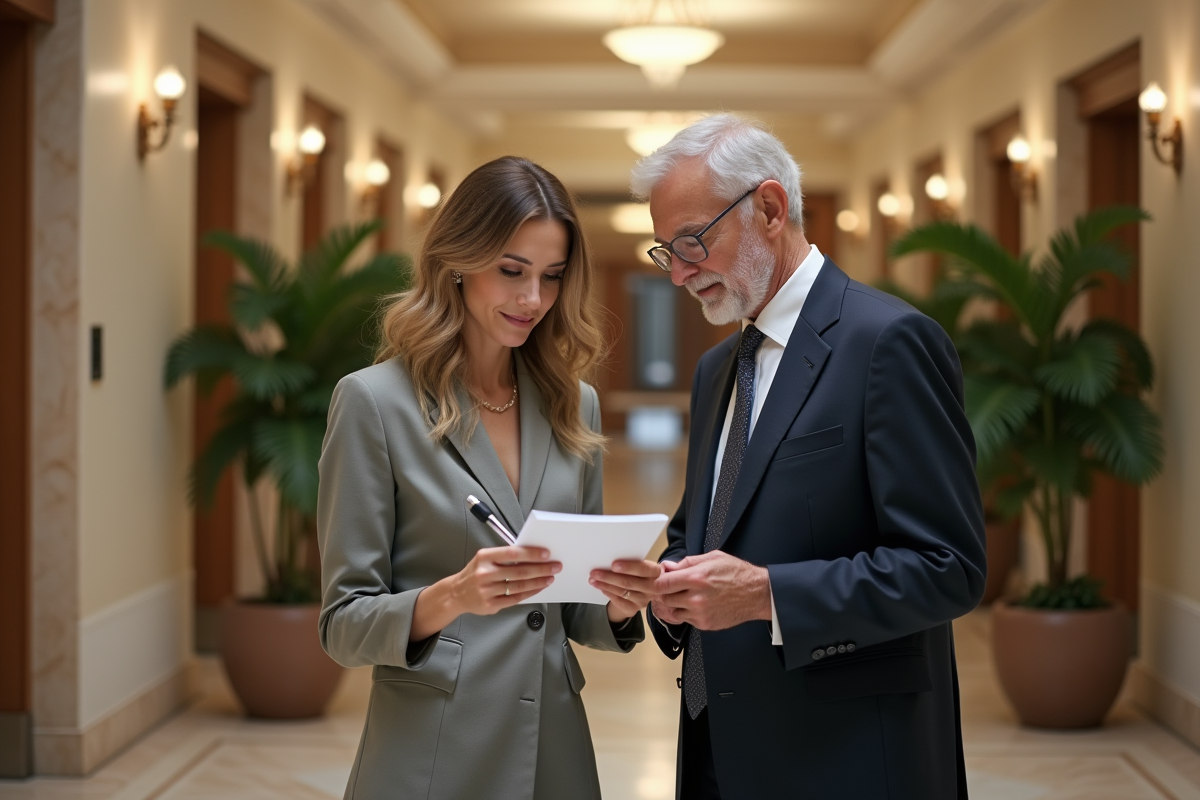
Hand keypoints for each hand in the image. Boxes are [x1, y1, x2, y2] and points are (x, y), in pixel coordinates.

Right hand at [412, 546, 559, 640]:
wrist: (456, 593)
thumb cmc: (474, 573)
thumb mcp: (484, 559)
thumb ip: (504, 557)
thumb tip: (531, 555)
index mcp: (484, 557)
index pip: (512, 553)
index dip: (531, 553)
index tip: (545, 554)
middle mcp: (485, 573)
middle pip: (519, 571)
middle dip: (541, 569)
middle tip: (555, 566)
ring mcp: (487, 590)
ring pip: (519, 586)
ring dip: (538, 582)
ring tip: (549, 577)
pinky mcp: (490, 604)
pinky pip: (515, 599)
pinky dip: (529, 593)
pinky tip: (538, 588)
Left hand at [589, 559, 662, 622]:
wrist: (640, 591)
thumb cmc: (637, 573)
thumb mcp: (638, 567)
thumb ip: (630, 563)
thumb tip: (608, 558)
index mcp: (655, 572)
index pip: (644, 569)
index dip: (629, 567)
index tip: (613, 565)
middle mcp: (652, 587)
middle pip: (629, 582)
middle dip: (609, 577)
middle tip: (594, 572)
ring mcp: (644, 600)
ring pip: (621, 591)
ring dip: (605, 584)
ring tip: (593, 579)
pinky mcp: (634, 608)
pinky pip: (618, 600)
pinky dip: (608, 592)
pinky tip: (600, 587)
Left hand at [652, 551, 770, 630]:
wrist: (756, 594)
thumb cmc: (737, 574)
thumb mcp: (712, 558)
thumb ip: (687, 563)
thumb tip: (668, 566)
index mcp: (696, 578)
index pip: (661, 583)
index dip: (656, 581)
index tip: (658, 579)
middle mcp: (696, 597)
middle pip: (664, 598)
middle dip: (666, 592)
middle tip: (673, 586)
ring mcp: (700, 613)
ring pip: (673, 610)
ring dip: (676, 603)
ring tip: (687, 595)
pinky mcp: (704, 624)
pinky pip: (685, 619)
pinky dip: (687, 612)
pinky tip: (698, 604)